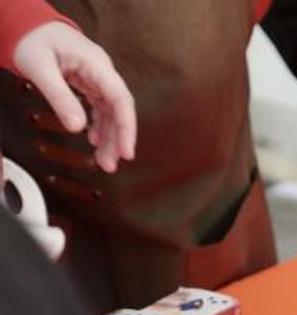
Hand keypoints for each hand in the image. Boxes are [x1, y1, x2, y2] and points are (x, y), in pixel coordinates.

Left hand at [13, 22, 135, 172]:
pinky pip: (101, 109)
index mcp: (96, 64)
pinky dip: (99, 126)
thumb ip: (59, 97)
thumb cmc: (32, 40)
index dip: (127, 128)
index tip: (127, 152)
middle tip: (109, 165)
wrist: (28, 26)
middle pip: (119, 110)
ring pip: (112, 112)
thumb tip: (77, 127)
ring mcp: (98, 78)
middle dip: (118, 139)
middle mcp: (103, 72)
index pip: (121, 99)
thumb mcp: (40, 69)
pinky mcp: (91, 84)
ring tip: (103, 160)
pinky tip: (94, 140)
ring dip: (110, 137)